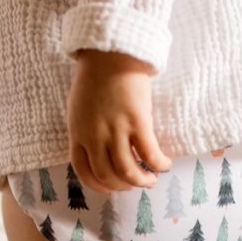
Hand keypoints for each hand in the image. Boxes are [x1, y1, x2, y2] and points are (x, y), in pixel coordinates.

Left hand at [67, 49, 173, 192]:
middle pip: (107, 176)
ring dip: (141, 181)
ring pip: (127, 171)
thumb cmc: (95, 77)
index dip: (98, 186)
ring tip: (150, 180)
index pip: (83, 172)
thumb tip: (100, 151)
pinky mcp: (137, 121)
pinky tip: (164, 164)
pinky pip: (149, 154)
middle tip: (135, 184)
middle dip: (122, 186)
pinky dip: (158, 165)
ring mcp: (115, 130)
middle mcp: (94, 136)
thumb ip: (86, 130)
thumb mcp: (79, 108)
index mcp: (77, 133)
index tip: (111, 187)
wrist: (111, 53)